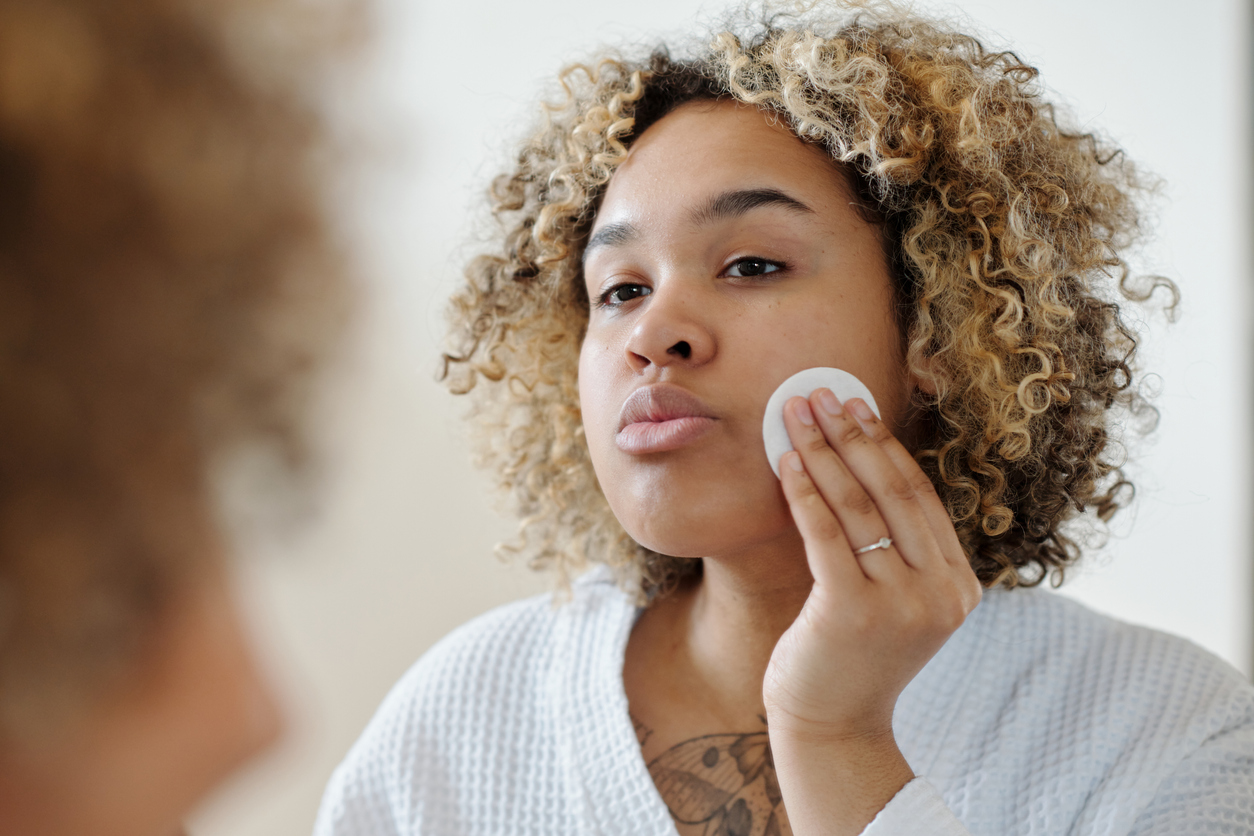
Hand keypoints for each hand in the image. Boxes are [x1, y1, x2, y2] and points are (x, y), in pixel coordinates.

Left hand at [763, 389, 980, 832]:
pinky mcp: (852, 611)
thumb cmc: (851, 657)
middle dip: (853, 435)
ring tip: (795, 414)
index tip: (856, 407)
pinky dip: (804, 493)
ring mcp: (901, 603)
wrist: (833, 727)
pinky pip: (826, 535)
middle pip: (893, 492)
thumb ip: (894, 550)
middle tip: (823, 393)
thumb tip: (857, 465)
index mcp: (958, 585)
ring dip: (822, 452)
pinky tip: (785, 462)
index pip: (920, 497)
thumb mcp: (892, 601)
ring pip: (857, 507)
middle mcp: (940, 592)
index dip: (885, 446)